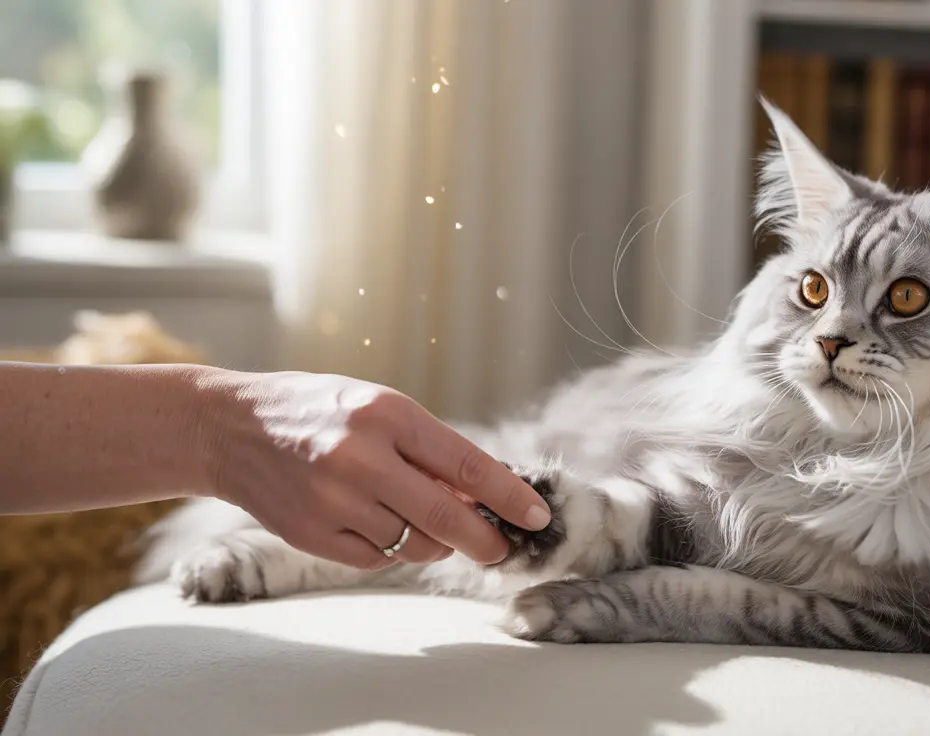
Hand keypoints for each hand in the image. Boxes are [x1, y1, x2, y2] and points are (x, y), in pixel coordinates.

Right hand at [197, 369, 550, 569]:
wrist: (229, 429)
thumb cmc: (319, 412)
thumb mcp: (378, 409)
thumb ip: (429, 451)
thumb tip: (481, 498)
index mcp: (386, 415)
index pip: (465, 465)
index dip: (508, 496)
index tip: (537, 516)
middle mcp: (360, 458)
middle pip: (445, 518)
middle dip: (484, 540)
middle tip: (502, 550)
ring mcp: (333, 501)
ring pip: (412, 544)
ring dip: (430, 540)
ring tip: (416, 515)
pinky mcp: (311, 535)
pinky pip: (375, 558)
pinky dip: (388, 547)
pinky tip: (373, 521)